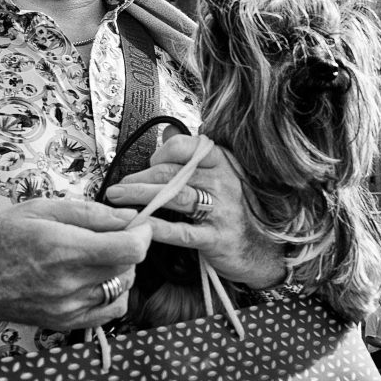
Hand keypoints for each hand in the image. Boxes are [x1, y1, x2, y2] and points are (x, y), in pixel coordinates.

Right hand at [0, 199, 147, 329]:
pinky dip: (113, 293)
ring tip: (98, 256)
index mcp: (64, 250)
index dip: (143, 233)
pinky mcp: (64, 324)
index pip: (130, 249)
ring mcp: (67, 309)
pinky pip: (109, 311)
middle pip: (129, 267)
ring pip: (122, 288)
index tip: (138, 223)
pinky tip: (96, 279)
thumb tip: (128, 217)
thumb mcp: (41, 209)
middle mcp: (69, 284)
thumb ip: (90, 213)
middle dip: (130, 247)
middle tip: (112, 234)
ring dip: (121, 270)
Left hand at [105, 133, 286, 289]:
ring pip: (174, 197)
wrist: (264, 249)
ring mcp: (221, 210)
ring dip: (140, 196)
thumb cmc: (235, 210)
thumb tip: (168, 131)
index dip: (161, 154)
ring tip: (116, 199)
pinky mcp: (215, 238)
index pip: (187, 147)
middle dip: (139, 178)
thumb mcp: (222, 176)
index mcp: (223, 163)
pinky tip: (138, 225)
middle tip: (117, 187)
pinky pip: (181, 231)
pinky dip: (157, 227)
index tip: (148, 165)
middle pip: (173, 173)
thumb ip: (194, 154)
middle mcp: (223, 182)